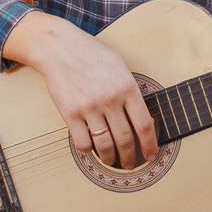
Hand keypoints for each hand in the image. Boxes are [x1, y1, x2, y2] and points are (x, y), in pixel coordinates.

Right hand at [2, 11, 159, 168]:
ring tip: (113, 161)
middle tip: (132, 163)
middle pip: (125, 139)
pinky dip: (89, 150)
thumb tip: (144, 118)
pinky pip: (83, 143)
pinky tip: (92, 148)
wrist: (60, 48)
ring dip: (111, 159)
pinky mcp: (70, 114)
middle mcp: (110, 99)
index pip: (144, 125)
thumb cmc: (92, 55)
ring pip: (105, 145)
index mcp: (127, 87)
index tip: (151, 153)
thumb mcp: (120, 66)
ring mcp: (89, 107)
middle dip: (131, 157)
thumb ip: (132, 91)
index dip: (150, 144)